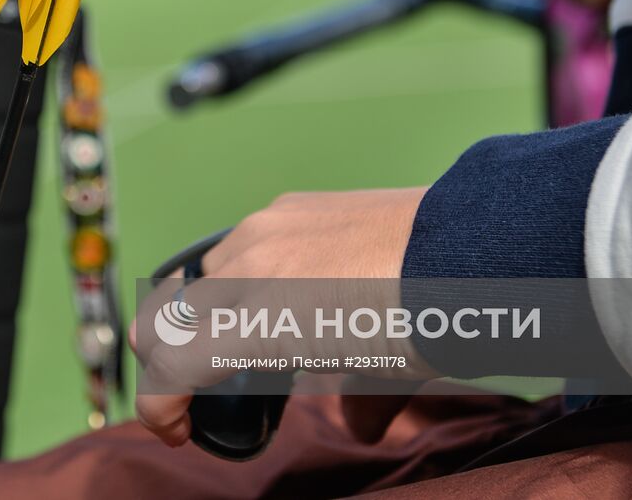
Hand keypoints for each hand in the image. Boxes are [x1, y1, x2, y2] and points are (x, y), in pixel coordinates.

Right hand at [133, 188, 427, 446]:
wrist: (471, 247)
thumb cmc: (427, 317)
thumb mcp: (384, 373)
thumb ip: (355, 403)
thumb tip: (360, 427)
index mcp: (258, 322)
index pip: (169, 365)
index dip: (160, 407)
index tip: (181, 427)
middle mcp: (247, 268)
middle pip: (164, 316)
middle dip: (168, 358)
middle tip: (196, 382)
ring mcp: (265, 227)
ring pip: (201, 275)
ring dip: (206, 311)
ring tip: (245, 333)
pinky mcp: (290, 203)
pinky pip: (244, 242)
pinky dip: (246, 273)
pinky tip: (288, 287)